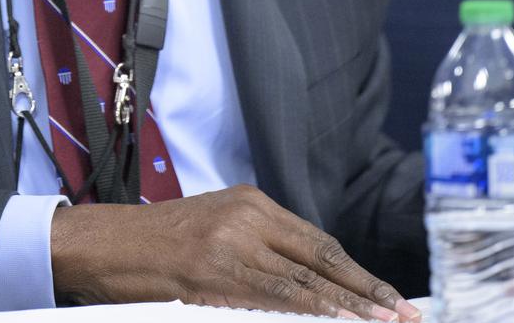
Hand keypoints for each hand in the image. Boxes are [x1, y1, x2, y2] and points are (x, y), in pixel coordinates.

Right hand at [50, 184, 422, 319]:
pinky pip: (274, 294)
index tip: (390, 297)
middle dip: (367, 290)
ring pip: (304, 280)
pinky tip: (336, 318)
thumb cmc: (159, 243)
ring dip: (349, 306)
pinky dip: (310, 308)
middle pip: (321, 257)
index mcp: (252, 202)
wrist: (107, 243)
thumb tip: (309, 281)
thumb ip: (260, 246)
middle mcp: (248, 216)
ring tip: (383, 322)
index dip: (357, 273)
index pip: (318, 242)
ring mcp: (232, 243)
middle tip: (405, 314)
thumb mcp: (216, 228)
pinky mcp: (214, 271)